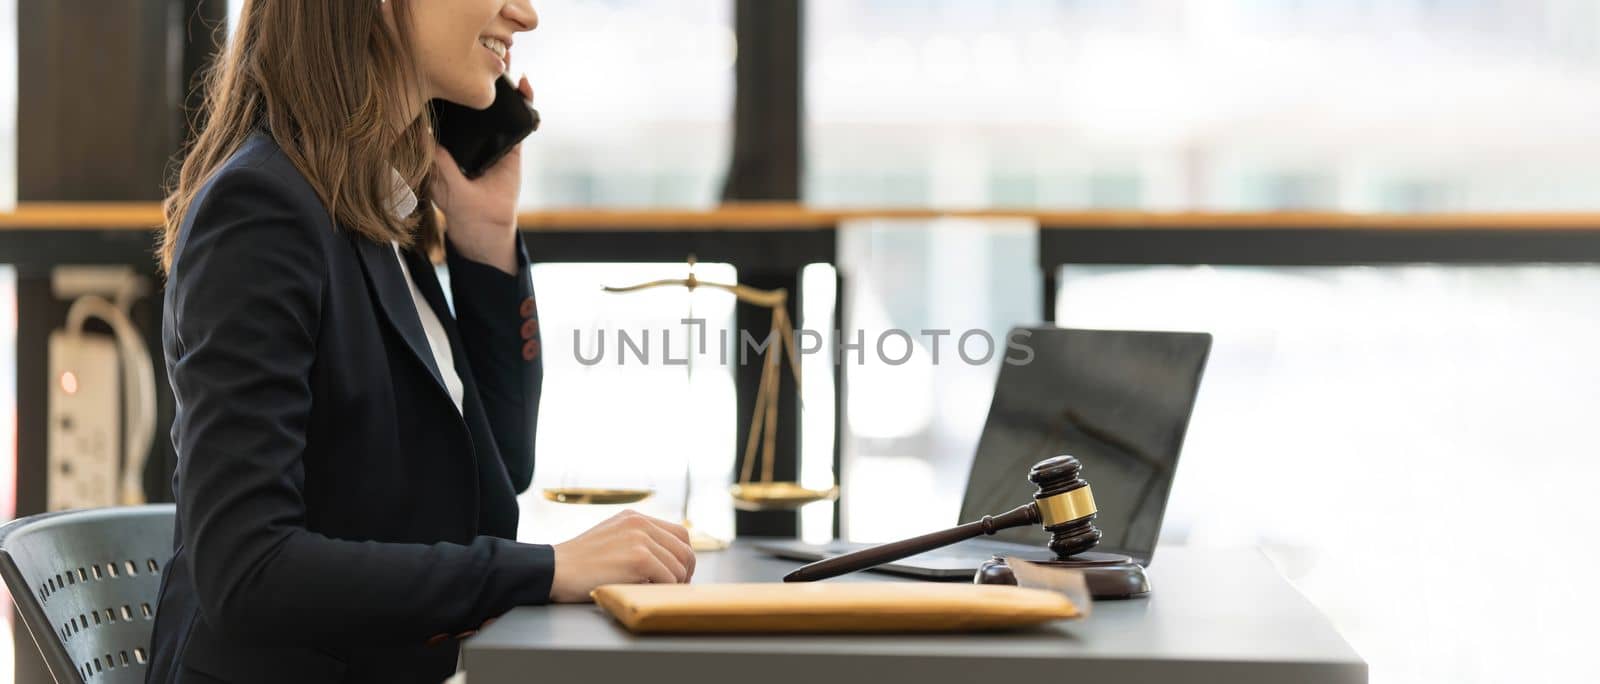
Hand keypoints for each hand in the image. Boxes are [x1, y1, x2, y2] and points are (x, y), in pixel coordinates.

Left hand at [429, 74, 534, 274]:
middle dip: (479, 78)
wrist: (488, 227)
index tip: (451, 66)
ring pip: (499, 105)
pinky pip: (521, 120)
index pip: (449, 108)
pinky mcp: (512, 145)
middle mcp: (470, 135)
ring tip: (506, 61)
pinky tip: (525, 86)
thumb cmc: (459, 207)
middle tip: (482, 55)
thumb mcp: (443, 182)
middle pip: (474, 100)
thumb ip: (439, 161)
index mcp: (449, 140)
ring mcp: (492, 138)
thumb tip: (427, 134)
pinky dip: (526, 103)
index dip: (450, 86)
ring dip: (503, 84)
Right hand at [549, 510, 696, 602]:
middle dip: (685, 571)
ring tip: (658, 592)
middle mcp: (640, 523)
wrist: (555, 569)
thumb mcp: (610, 537)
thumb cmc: (579, 562)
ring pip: (679, 566)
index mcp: (635, 517)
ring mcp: (640, 539)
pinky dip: (664, 589)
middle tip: (677, 587)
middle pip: (685, 548)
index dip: (683, 556)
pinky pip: (668, 578)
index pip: (679, 533)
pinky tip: (648, 592)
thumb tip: (664, 558)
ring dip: (673, 584)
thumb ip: (635, 540)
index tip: (678, 573)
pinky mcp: (638, 558)